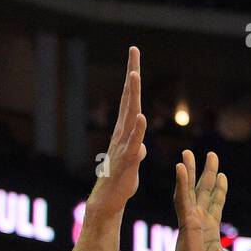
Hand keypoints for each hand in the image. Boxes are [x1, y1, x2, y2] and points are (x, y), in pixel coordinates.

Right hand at [86, 46, 146, 216]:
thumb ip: (137, 148)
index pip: (130, 98)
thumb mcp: (133, 160)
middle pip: (129, 99)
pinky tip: (141, 117)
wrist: (109, 200)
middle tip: (133, 51)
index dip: (133, 77)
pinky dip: (137, 131)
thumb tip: (141, 144)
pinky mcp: (127, 161)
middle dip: (131, 74)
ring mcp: (123, 144)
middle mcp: (122, 132)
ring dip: (132, 96)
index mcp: (125, 129)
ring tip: (134, 75)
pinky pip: (133, 143)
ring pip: (129, 116)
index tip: (134, 54)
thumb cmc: (122, 179)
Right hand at [171, 149, 250, 250]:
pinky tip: (181, 167)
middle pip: (204, 191)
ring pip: (190, 190)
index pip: (216, 204)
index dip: (219, 189)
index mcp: (211, 231)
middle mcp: (200, 222)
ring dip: (189, 170)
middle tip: (210, 155)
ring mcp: (191, 221)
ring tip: (187, 153)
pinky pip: (182, 199)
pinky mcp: (186, 222)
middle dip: (207, 172)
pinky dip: (181, 182)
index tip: (222, 174)